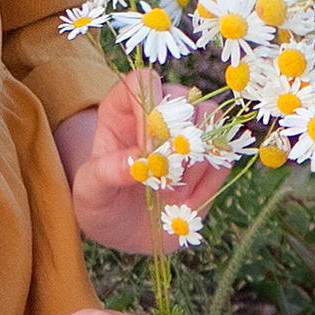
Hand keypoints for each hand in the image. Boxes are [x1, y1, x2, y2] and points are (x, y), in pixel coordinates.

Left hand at [64, 72, 230, 252]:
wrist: (128, 232)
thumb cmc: (102, 204)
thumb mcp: (89, 192)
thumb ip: (105, 173)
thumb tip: (136, 161)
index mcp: (122, 110)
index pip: (143, 82)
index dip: (149, 107)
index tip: (147, 147)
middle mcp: (159, 112)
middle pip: (183, 97)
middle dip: (177, 137)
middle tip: (164, 174)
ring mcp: (188, 131)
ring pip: (211, 118)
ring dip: (196, 156)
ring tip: (173, 187)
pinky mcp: (211, 153)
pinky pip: (225, 149)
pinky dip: (212, 174)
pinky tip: (189, 197)